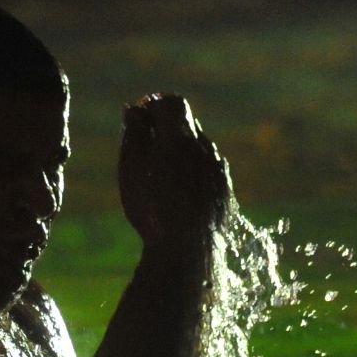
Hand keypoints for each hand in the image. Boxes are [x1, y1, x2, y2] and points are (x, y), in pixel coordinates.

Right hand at [118, 93, 233, 249]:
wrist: (187, 252)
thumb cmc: (153, 212)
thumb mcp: (131, 173)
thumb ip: (134, 136)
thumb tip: (134, 110)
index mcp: (180, 140)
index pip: (172, 103)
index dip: (154, 105)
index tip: (139, 116)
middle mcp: (205, 149)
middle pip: (187, 123)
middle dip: (166, 126)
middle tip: (145, 142)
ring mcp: (218, 170)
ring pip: (199, 147)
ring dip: (180, 149)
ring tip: (159, 171)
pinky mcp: (225, 190)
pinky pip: (208, 169)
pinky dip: (193, 169)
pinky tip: (178, 190)